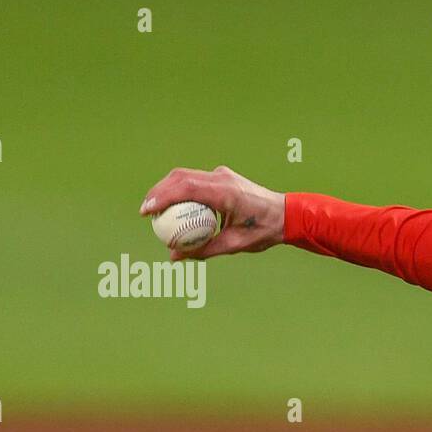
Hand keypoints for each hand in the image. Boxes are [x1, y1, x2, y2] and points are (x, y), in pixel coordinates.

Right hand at [139, 165, 284, 259]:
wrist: (286, 214)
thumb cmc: (264, 231)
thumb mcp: (235, 245)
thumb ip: (204, 250)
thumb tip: (174, 256)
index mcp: (226, 192)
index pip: (187, 188)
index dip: (162, 197)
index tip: (146, 210)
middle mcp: (222, 178)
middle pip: (180, 177)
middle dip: (158, 192)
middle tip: (145, 211)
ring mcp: (222, 175)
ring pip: (186, 176)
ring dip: (167, 189)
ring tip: (154, 209)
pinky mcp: (222, 177)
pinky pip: (196, 181)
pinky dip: (181, 191)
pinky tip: (174, 207)